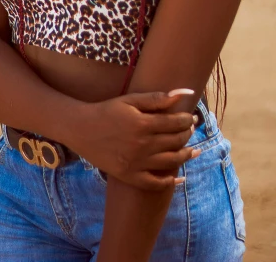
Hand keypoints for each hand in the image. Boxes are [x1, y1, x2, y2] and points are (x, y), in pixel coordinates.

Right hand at [69, 89, 198, 190]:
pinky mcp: (130, 176)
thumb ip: (157, 98)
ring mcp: (137, 163)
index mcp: (143, 124)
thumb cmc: (107, 111)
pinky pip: (155, 184)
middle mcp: (143, 145)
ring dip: (186, 155)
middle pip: (176, 142)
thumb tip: (184, 92)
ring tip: (193, 150)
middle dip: (187, 134)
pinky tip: (179, 177)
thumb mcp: (130, 100)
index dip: (186, 120)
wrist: (81, 129)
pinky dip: (170, 182)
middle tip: (191, 130)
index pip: (175, 123)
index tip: (190, 117)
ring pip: (171, 162)